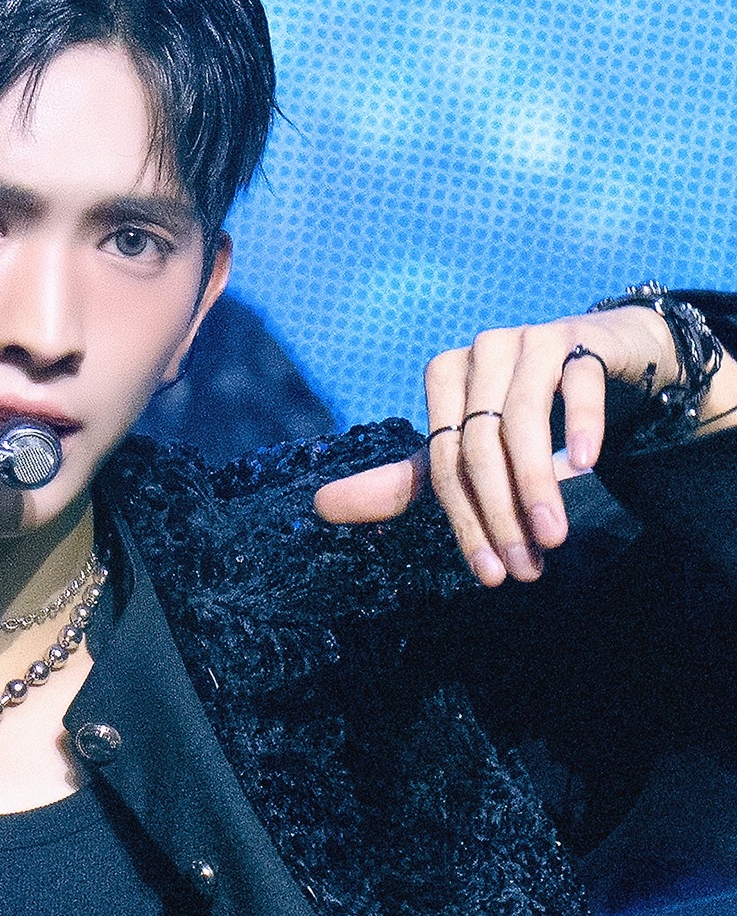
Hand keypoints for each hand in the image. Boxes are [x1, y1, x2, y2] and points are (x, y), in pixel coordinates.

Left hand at [313, 305, 677, 584]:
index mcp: (443, 376)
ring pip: (523, 419)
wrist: (597, 361)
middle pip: (479, 445)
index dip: (465, 522)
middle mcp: (481, 352)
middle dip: (500, 514)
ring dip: (536, 485)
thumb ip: (402, 483)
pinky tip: (585, 463)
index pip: (443, 462)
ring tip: (553, 537)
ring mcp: (532, 340)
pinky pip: (578, 382)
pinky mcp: (581, 340)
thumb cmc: (519, 415)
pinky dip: (581, 423)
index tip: (492, 574)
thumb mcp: (459, 449)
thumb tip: (318, 507)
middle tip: (526, 568)